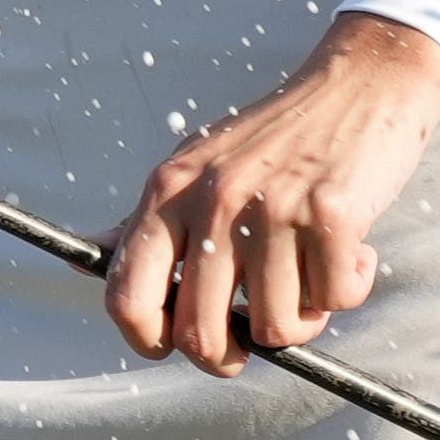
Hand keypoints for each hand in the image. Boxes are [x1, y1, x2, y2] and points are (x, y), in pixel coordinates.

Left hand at [105, 13, 439, 374]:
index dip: (148, 339)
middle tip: (255, 332)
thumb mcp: (196, 168)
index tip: (175, 344)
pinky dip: (348, 288)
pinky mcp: (332, 215)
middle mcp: (214, 199)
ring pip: (277, 328)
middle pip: (201, 335)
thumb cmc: (276, 138)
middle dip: (230, 355)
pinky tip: (349, 249)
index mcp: (168, 190)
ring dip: (304, 317)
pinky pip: (335, 301)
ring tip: (310, 270)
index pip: (126, 296)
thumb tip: (78, 261)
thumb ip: (147, 224)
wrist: (361, 84)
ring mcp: (273, 207)